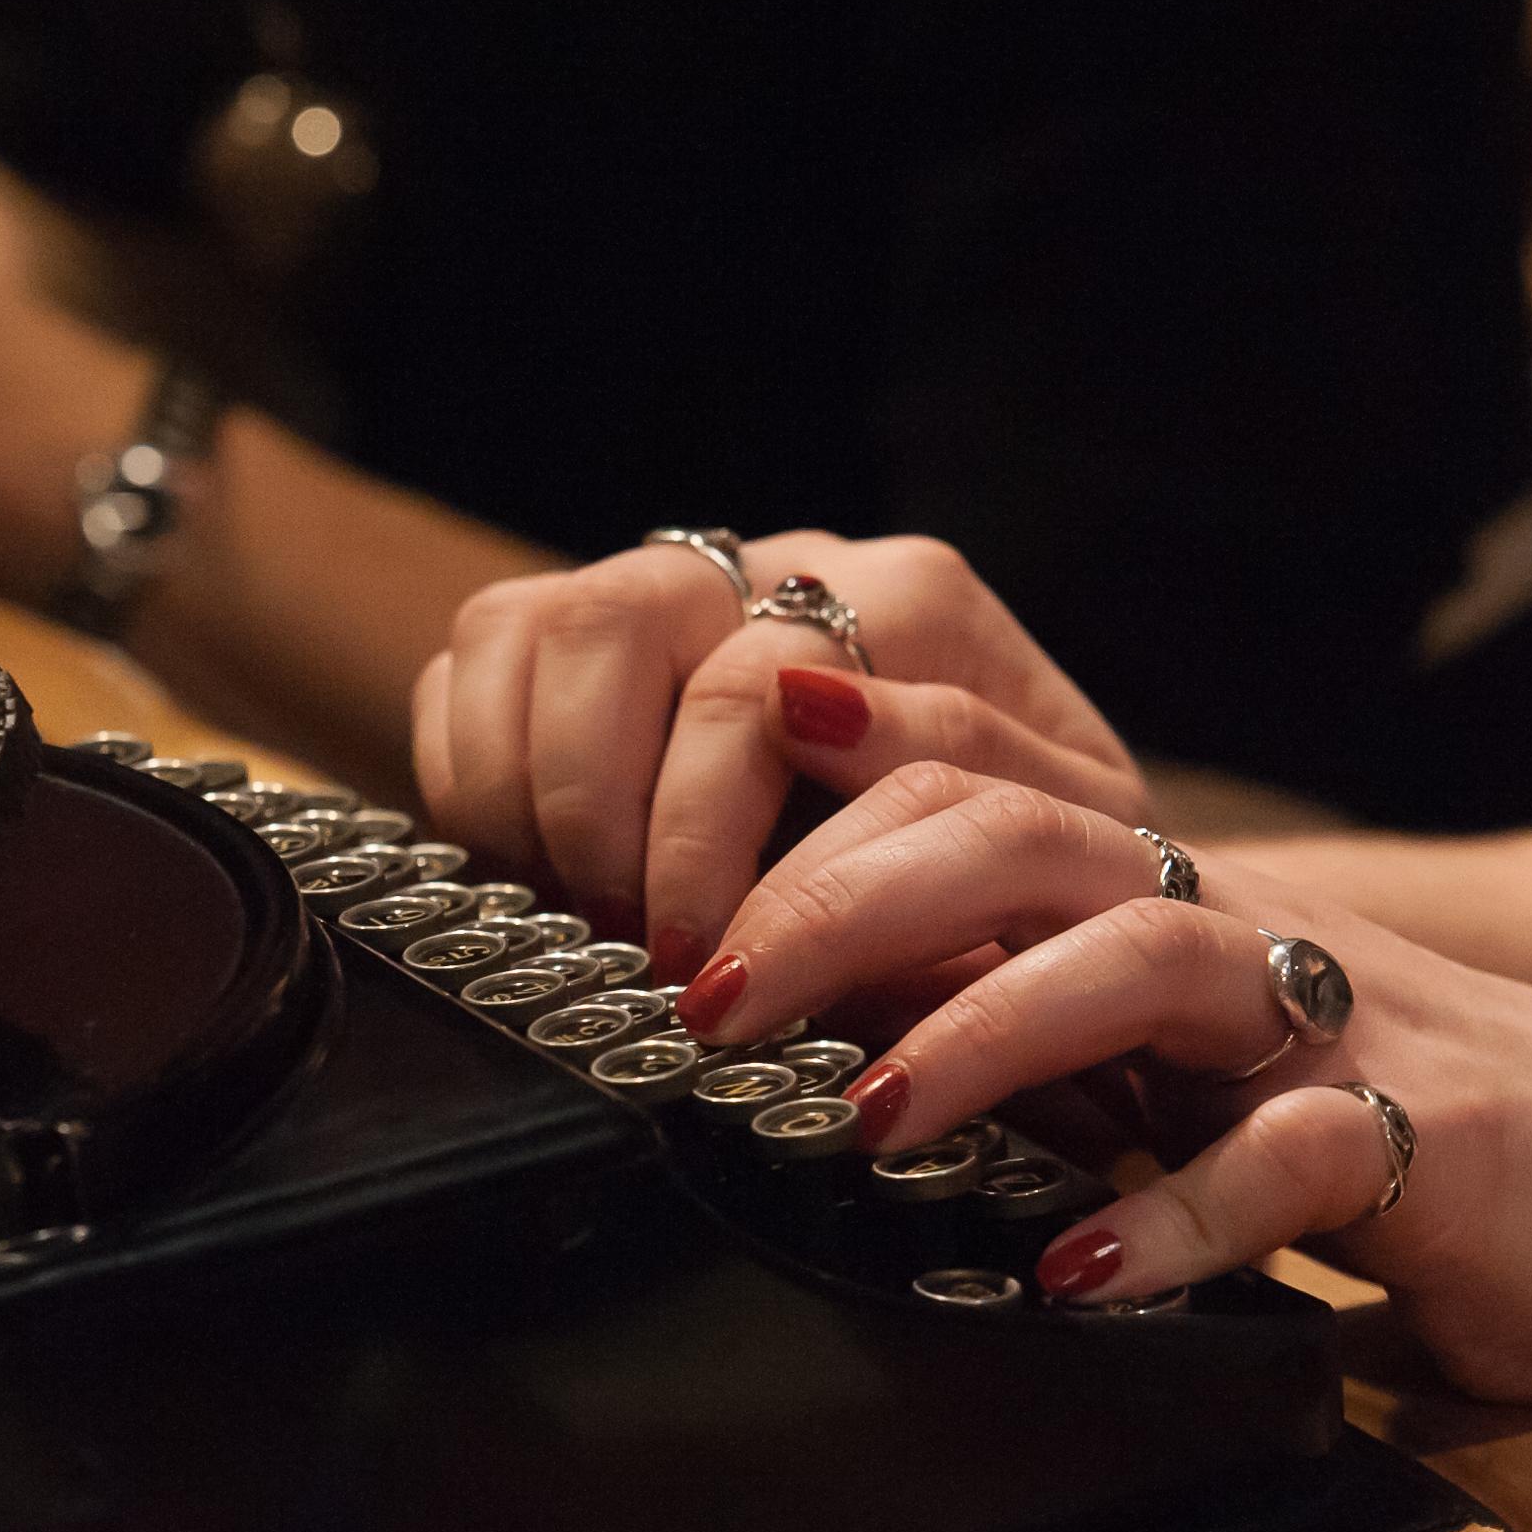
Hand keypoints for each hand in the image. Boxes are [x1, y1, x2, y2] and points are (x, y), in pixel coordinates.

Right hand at [414, 533, 1138, 977]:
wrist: (1020, 859)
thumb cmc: (1036, 868)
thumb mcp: (1058, 843)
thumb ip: (959, 775)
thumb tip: (806, 717)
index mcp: (909, 598)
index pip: (747, 683)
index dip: (695, 838)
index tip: (699, 967)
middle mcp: (781, 564)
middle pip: (612, 620)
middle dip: (593, 807)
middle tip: (628, 937)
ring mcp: (674, 588)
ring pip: (522, 627)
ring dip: (524, 790)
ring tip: (580, 907)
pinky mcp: (589, 637)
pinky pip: (473, 662)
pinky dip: (473, 775)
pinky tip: (541, 870)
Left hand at [682, 764, 1531, 1405]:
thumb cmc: (1393, 1125)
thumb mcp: (1188, 1054)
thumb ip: (1038, 1009)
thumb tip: (829, 1004)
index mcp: (1176, 898)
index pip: (992, 777)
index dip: (855, 752)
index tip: (705, 769)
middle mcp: (1248, 930)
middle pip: (1029, 844)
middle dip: (851, 904)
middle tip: (714, 1001)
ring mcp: (1340, 1029)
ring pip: (1147, 965)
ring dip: (984, 1036)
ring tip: (865, 1122)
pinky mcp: (1428, 1147)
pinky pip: (1288, 1169)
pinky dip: (1171, 1223)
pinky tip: (1073, 1279)